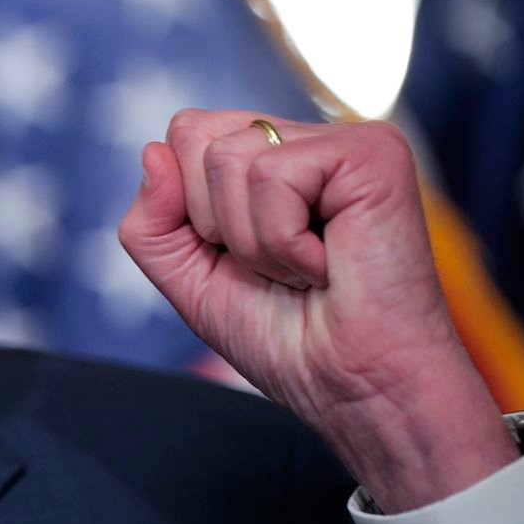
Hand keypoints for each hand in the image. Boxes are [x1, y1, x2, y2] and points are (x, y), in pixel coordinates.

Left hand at [118, 110, 516, 511]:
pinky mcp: (372, 152)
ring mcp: (341, 142)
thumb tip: (151, 150)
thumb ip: (152, 219)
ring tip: (306, 270)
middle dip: (213, 222)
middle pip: (193, 134)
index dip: (187, 209)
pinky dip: (283, 241)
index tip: (240, 258)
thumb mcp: (188, 278)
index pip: (183, 135)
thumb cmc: (286, 339)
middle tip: (277, 266)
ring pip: (227, 158)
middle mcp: (304, 140)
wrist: (355, 388)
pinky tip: (328, 265)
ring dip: (253, 241)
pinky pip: (272, 175)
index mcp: (267, 158)